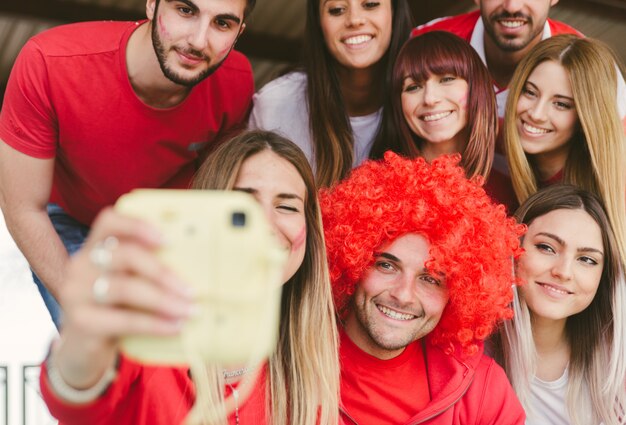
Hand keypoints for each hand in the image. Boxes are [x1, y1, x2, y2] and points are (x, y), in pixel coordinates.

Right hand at [53, 207, 194, 387]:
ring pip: (125, 288)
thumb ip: (147, 272)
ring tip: (189, 310)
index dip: (137, 226)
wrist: (83, 352)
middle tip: (191, 289)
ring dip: (164, 299)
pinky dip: (155, 324)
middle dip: (162, 271)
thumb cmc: (115, 311)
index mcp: (95, 249)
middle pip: (124, 255)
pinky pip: (124, 320)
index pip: (109, 222)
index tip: (167, 240)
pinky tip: (175, 327)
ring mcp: (76, 293)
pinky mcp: (80, 322)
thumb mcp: (128, 285)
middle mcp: (81, 266)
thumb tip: (198, 269)